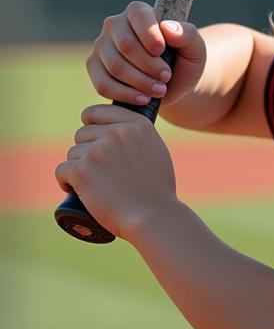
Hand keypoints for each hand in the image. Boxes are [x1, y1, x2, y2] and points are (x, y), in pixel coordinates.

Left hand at [55, 104, 178, 242]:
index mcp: (138, 125)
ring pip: (72, 153)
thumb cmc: (156, 191)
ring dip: (78, 168)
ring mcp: (98, 150)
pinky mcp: (82, 170)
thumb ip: (139, 135)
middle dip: (86, 150)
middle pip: (82, 133)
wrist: (153, 216)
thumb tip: (118, 126)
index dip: (90, 125)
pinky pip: (61, 170)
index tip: (92, 139)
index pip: (96, 111)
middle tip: (98, 171)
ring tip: (94, 185)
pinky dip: (65, 182)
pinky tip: (73, 189)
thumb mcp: (156, 151)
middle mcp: (117, 132)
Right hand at [87, 1, 206, 107]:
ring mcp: (101, 45)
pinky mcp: (94, 67)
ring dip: (141, 82)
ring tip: (160, 90)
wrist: (171, 84)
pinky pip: (102, 84)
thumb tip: (167, 27)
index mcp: (139, 12)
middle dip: (150, 66)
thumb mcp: (195, 48)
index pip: (139, 16)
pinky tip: (143, 99)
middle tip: (166, 77)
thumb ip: (188, 35)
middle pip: (126, 46)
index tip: (163, 52)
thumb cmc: (184, 61)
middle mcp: (115, 24)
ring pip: (115, 66)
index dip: (151, 36)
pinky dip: (125, 94)